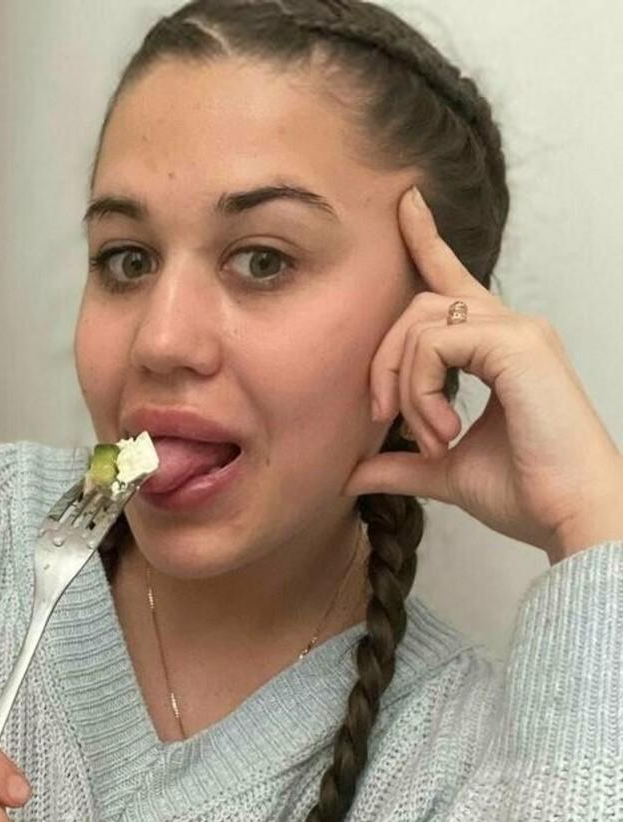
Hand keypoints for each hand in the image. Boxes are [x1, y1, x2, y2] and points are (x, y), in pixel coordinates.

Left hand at [346, 186, 622, 561]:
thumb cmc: (528, 493)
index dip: (426, 241)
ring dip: (404, 387)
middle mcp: (510, 328)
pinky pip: (436, 344)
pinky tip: (443, 431)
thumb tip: (352, 473)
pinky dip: (423, 390)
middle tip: (382, 422)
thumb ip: (401, 464)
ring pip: (420, 325)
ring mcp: (517, 331)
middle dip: (383, 363)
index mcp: (498, 348)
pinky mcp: (516, 344)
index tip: (405, 205)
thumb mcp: (447, 473)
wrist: (570, 515)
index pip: (452, 284)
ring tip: (430, 439)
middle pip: (415, 309)